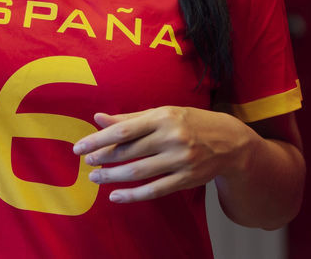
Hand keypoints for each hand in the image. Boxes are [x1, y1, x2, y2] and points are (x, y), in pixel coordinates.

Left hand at [72, 106, 259, 203]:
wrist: (230, 142)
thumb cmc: (190, 123)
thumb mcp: (162, 113)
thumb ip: (130, 118)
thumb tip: (98, 118)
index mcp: (163, 117)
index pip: (124, 130)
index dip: (99, 139)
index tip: (81, 147)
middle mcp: (172, 137)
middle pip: (129, 152)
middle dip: (103, 158)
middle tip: (87, 163)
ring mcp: (180, 160)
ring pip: (138, 172)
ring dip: (113, 177)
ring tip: (96, 177)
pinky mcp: (186, 179)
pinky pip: (154, 190)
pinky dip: (132, 195)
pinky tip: (115, 196)